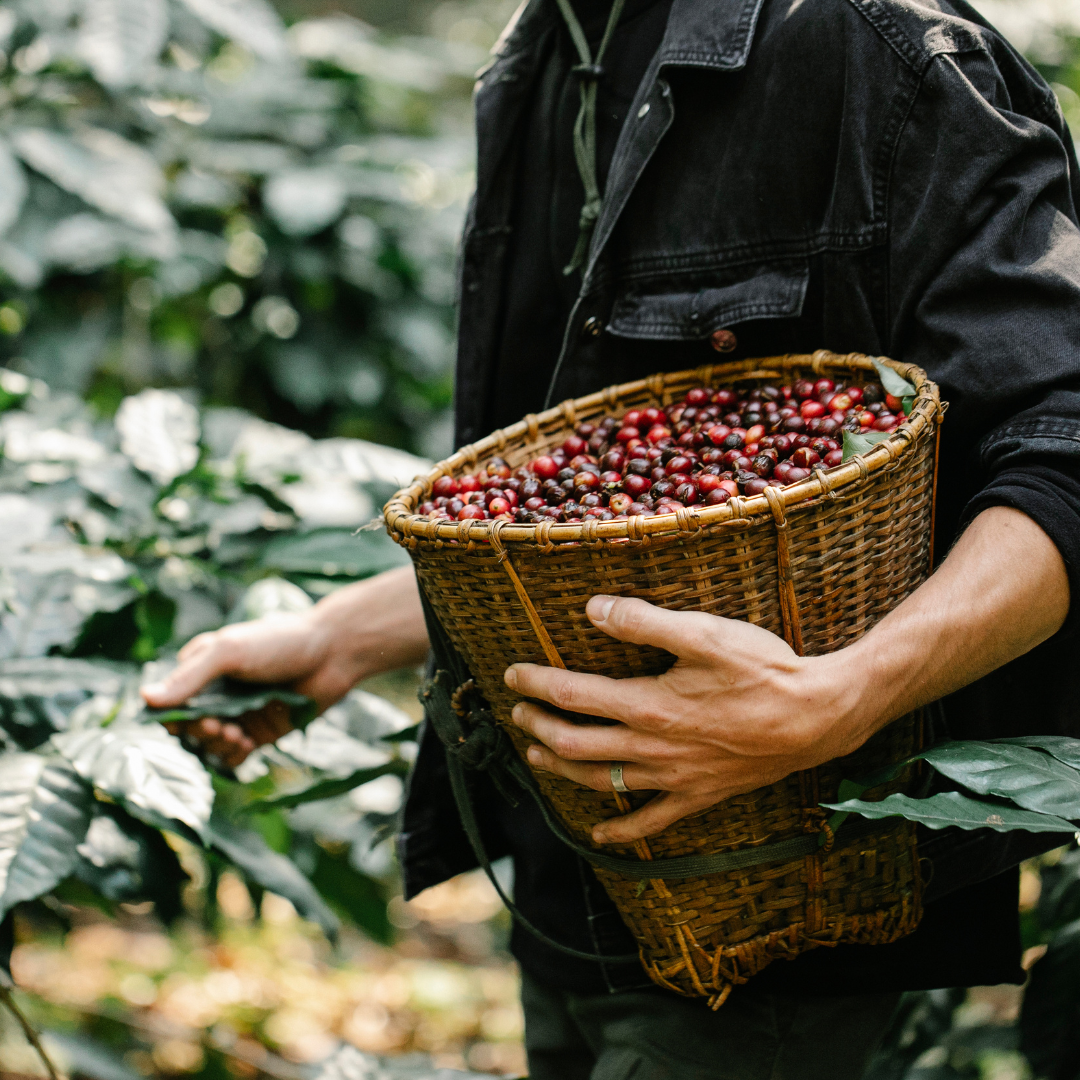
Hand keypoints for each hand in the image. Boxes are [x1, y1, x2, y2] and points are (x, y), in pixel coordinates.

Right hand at [142, 610, 345, 766]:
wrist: (332, 652)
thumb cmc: (279, 641)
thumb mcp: (230, 650)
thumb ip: (190, 676)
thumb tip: (145, 699)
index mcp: (202, 670)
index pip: (170, 703)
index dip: (172, 717)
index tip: (186, 720)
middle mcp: (217, 695)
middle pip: (189, 728)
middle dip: (198, 732)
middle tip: (218, 726)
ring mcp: (239, 715)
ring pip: (210, 745)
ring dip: (216, 746)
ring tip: (236, 734)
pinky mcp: (262, 732)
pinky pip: (236, 756)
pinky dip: (234, 756)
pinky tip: (246, 744)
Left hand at [505, 595, 861, 844]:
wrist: (816, 718)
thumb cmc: (762, 670)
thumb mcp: (703, 633)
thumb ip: (644, 621)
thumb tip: (593, 609)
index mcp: (648, 705)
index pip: (574, 695)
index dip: (537, 684)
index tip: (512, 675)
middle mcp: (653, 748)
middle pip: (576, 743)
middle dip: (538, 728)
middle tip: (517, 714)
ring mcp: (674, 778)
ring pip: (602, 781)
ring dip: (562, 769)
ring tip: (536, 757)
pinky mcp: (699, 795)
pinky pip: (651, 823)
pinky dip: (620, 831)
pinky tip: (599, 834)